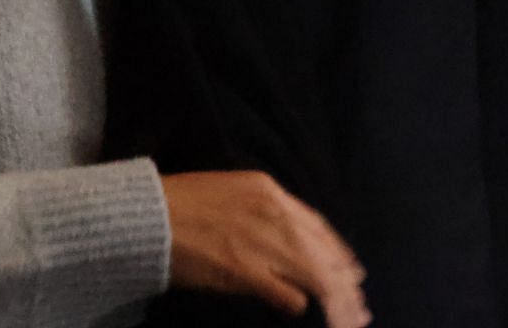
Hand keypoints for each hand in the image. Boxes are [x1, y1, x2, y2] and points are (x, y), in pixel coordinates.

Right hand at [162, 171, 370, 326]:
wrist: (148, 215)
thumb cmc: (181, 203)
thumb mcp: (231, 192)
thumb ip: (265, 212)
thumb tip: (290, 239)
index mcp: (270, 192)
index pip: (319, 226)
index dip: (338, 252)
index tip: (352, 270)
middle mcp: (274, 214)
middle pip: (323, 253)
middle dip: (345, 282)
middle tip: (359, 305)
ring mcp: (262, 243)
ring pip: (314, 275)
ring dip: (334, 300)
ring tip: (347, 318)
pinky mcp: (246, 271)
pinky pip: (287, 293)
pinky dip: (299, 304)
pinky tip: (302, 311)